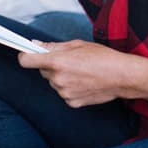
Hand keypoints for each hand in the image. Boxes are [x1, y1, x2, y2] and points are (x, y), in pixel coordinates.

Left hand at [19, 40, 134, 106]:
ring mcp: (64, 93)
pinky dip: (69, 88)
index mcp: (57, 61)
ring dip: (60, 77)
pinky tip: (83, 83)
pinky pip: (63, 93)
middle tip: (67, 62)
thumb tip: (35, 44)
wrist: (123, 76)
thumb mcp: (76, 45)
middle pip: (42, 71)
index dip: (25, 56)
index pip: (26, 61)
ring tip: (80, 72)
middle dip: (50, 66)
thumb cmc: (102, 57)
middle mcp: (58, 79)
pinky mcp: (72, 103)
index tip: (27, 53)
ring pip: (53, 82)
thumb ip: (52, 46)